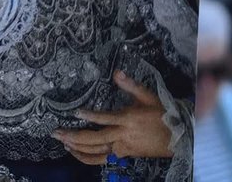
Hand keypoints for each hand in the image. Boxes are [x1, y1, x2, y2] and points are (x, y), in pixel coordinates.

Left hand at [52, 70, 172, 165]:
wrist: (175, 138)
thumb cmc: (161, 114)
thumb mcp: (148, 96)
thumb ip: (130, 85)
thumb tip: (116, 72)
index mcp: (128, 119)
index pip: (104, 118)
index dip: (89, 116)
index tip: (75, 112)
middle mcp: (121, 136)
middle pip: (94, 139)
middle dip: (73, 136)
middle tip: (56, 133)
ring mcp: (121, 149)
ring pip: (94, 151)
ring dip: (77, 148)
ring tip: (62, 142)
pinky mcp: (122, 156)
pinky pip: (100, 159)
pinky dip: (86, 158)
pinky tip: (76, 153)